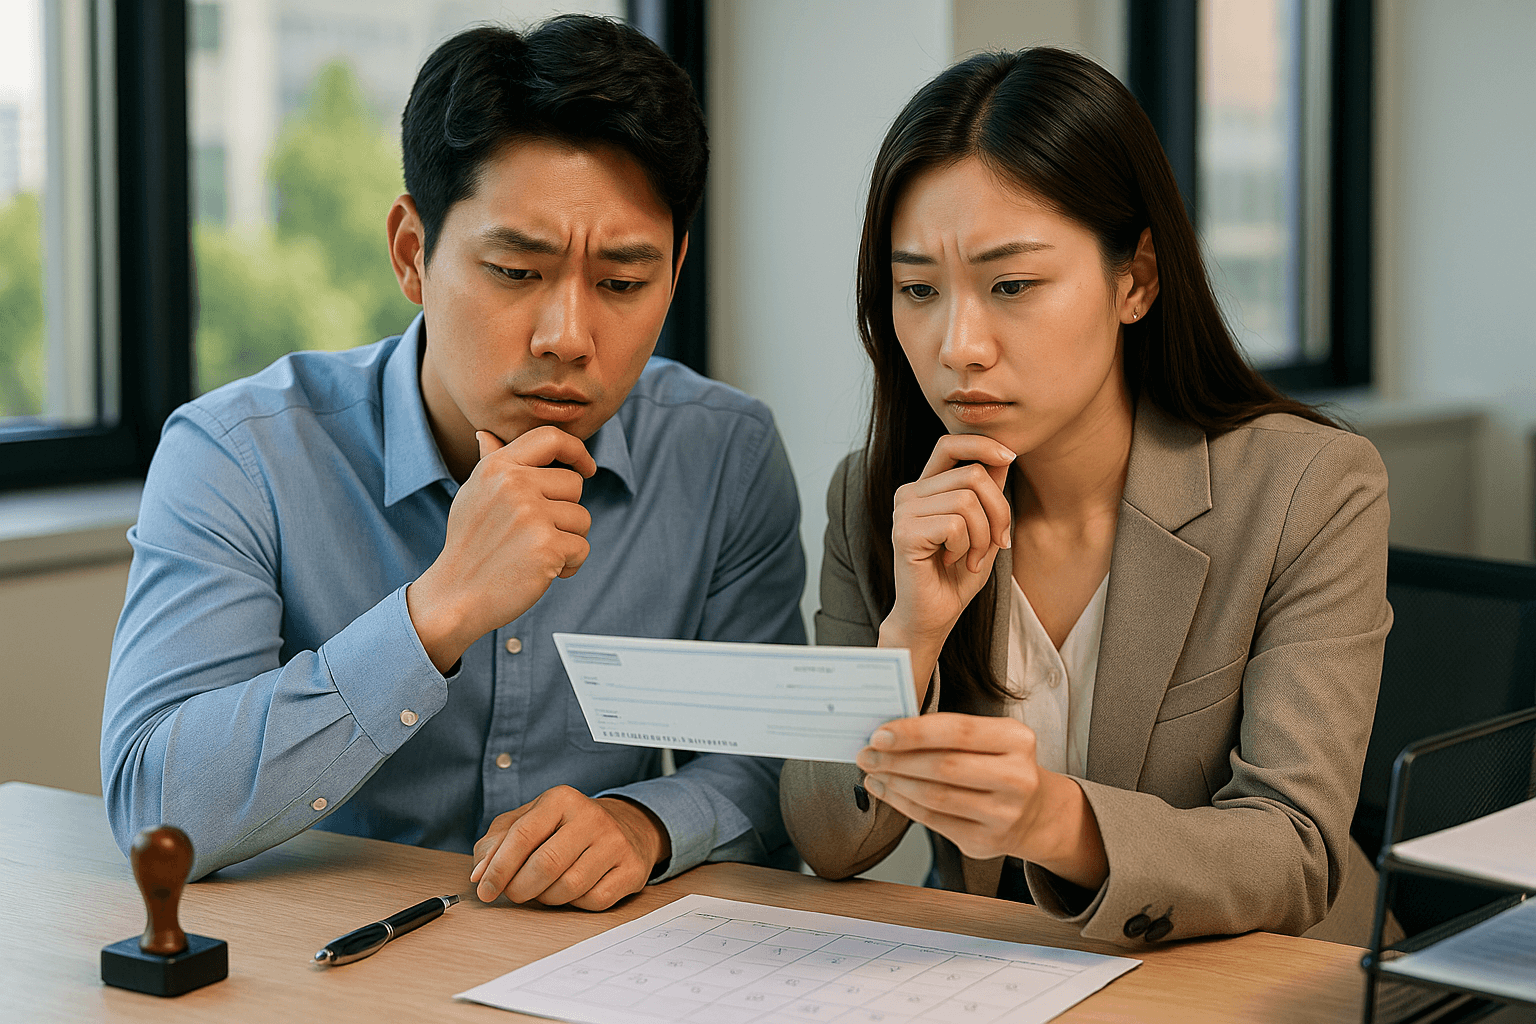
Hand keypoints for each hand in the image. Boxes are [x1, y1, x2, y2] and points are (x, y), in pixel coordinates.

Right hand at [407, 426, 596, 670]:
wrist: (456, 595)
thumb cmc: (468, 545)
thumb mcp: (473, 496)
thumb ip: (490, 464)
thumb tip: (486, 435)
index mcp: (498, 467)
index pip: (551, 438)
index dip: (577, 451)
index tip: (586, 468)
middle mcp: (514, 484)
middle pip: (574, 485)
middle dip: (565, 512)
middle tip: (536, 535)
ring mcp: (531, 515)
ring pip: (582, 519)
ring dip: (568, 541)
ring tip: (535, 553)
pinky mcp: (547, 546)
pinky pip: (582, 548)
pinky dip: (569, 565)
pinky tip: (543, 572)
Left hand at [469, 786, 670, 910]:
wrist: (624, 828)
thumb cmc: (565, 829)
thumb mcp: (527, 822)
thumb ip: (496, 843)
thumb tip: (479, 875)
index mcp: (561, 799)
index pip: (522, 836)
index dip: (499, 868)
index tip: (485, 889)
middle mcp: (591, 816)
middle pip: (545, 865)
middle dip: (520, 888)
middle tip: (513, 894)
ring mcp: (615, 843)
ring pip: (568, 887)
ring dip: (547, 898)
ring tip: (545, 888)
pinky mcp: (631, 869)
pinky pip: (594, 901)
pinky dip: (576, 904)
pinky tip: (575, 890)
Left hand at [855, 713, 1106, 887]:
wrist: (1036, 812)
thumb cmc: (1000, 765)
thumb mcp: (991, 738)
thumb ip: (948, 733)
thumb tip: (889, 732)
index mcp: (1017, 740)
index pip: (958, 731)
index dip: (915, 732)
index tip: (880, 733)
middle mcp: (1017, 778)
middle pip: (944, 766)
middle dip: (897, 759)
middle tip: (867, 753)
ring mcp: (1004, 814)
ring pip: (935, 796)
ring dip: (895, 783)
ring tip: (872, 771)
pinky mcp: (985, 842)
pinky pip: (933, 821)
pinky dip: (903, 804)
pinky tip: (886, 790)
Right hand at [879, 435, 1014, 695]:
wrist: (932, 617)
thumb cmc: (955, 575)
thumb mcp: (984, 528)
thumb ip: (989, 494)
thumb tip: (1004, 455)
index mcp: (926, 487)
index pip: (950, 444)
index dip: (982, 443)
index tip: (1010, 457)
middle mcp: (910, 493)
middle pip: (973, 475)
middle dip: (999, 510)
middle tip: (997, 542)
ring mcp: (904, 511)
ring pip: (967, 500)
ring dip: (983, 535)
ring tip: (971, 557)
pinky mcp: (905, 533)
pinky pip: (955, 525)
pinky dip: (966, 547)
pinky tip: (953, 561)